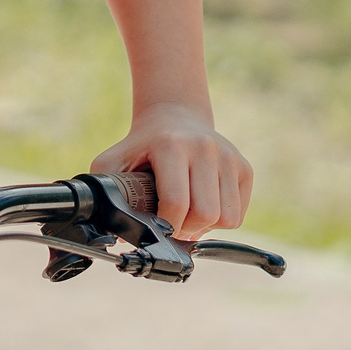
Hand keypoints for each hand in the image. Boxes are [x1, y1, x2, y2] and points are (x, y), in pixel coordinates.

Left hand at [91, 104, 252, 239]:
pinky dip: (220, 220)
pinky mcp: (244, 168)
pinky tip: (202, 206)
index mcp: (171, 145)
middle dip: (186, 229)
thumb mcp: (113, 162)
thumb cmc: (140, 147)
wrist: (174, 117)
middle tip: (172, 223)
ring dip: (205, 227)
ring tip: (187, 215)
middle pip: (205, 214)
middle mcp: (205, 148)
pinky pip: (237, 214)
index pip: (176, 202)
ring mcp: (229, 157)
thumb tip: (116, 232)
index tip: (156, 227)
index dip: (166, 226)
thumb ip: (106, 193)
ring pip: (226, 218)